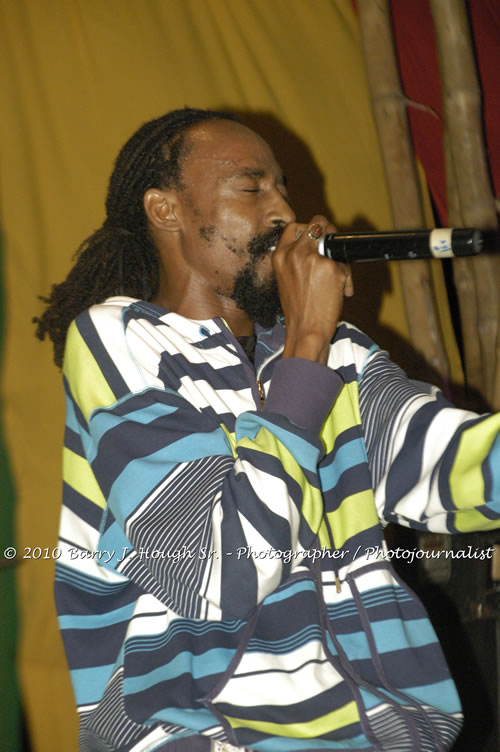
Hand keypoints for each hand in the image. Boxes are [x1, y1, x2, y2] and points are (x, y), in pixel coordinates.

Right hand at [272, 216, 353, 364]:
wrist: (305, 330)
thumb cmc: (298, 311)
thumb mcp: (286, 280)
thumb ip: (296, 261)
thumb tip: (317, 247)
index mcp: (279, 256)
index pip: (294, 227)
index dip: (309, 229)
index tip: (317, 239)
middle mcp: (294, 253)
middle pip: (317, 223)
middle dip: (329, 232)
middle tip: (333, 249)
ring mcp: (313, 258)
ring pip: (334, 243)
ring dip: (339, 260)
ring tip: (338, 280)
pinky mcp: (331, 267)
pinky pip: (345, 265)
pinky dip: (347, 278)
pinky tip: (341, 292)